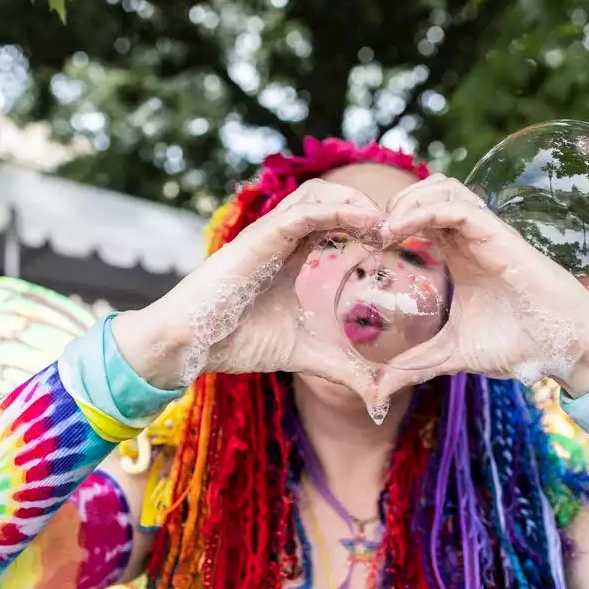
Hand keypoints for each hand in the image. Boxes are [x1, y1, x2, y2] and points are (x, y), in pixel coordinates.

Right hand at [115, 179, 384, 392]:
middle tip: (400, 228)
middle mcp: (282, 237)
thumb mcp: (304, 354)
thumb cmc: (235, 342)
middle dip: (368, 206)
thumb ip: (341, 367)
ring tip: (385, 222)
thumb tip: (378, 395)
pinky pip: (302, 212)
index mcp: (292, 254)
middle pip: (331, 198)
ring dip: (356, 201)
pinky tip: (365, 222)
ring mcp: (269, 234)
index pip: (336, 221)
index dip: (369, 224)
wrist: (188, 344)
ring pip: (317, 194)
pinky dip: (336, 210)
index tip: (399, 244)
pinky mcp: (258, 238)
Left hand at [375, 175, 588, 402]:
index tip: (361, 244)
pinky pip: (457, 207)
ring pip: (442, 187)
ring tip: (382, 228)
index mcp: (459, 254)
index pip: (420, 215)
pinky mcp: (500, 237)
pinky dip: (424, 211)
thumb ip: (416, 364)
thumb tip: (378, 390)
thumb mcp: (454, 353)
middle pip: (428, 190)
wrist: (566, 348)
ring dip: (406, 199)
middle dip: (393, 201)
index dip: (389, 220)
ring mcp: (487, 233)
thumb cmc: (519, 344)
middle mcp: (471, 237)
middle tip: (367, 231)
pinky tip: (398, 230)